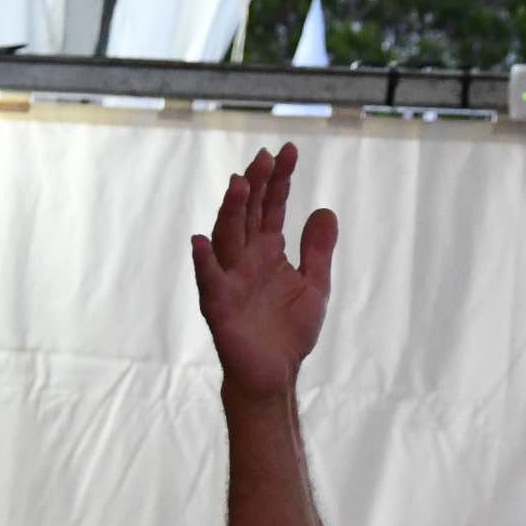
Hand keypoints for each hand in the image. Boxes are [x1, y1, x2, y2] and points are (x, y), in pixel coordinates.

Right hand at [191, 144, 336, 400]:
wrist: (274, 375)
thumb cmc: (288, 332)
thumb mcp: (313, 285)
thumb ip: (317, 250)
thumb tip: (325, 208)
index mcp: (267, 252)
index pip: (271, 207)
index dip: (279, 180)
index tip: (289, 150)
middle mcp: (245, 259)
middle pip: (247, 214)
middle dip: (255, 185)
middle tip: (265, 157)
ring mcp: (230, 280)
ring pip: (226, 238)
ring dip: (231, 212)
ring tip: (239, 184)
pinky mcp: (219, 306)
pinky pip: (209, 281)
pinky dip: (204, 262)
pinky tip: (200, 242)